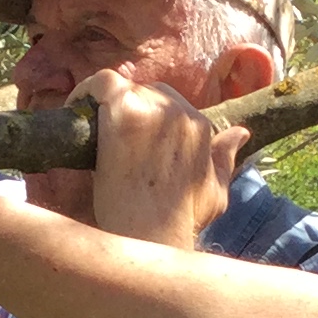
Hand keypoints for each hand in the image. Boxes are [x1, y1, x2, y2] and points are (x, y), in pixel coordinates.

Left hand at [84, 68, 242, 249]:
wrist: (154, 233)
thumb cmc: (181, 222)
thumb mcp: (215, 192)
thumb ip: (225, 160)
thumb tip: (240, 133)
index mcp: (201, 127)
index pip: (171, 105)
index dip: (146, 120)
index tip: (128, 139)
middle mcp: (180, 112)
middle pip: (147, 93)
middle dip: (128, 110)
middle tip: (107, 136)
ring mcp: (153, 109)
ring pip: (123, 88)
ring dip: (104, 105)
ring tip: (88, 127)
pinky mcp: (125, 111)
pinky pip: (102, 83)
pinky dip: (86, 92)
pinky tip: (76, 111)